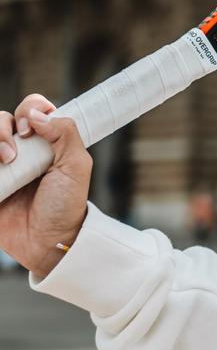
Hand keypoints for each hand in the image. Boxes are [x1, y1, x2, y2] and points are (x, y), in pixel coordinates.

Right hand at [0, 94, 91, 276]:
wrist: (45, 240)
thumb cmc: (65, 204)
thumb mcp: (77, 166)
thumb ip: (65, 133)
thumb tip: (37, 114)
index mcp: (46, 141)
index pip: (32, 109)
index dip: (30, 110)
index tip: (32, 129)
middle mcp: (21, 149)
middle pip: (2, 118)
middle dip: (3, 129)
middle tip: (14, 154)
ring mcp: (1, 165)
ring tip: (5, 163)